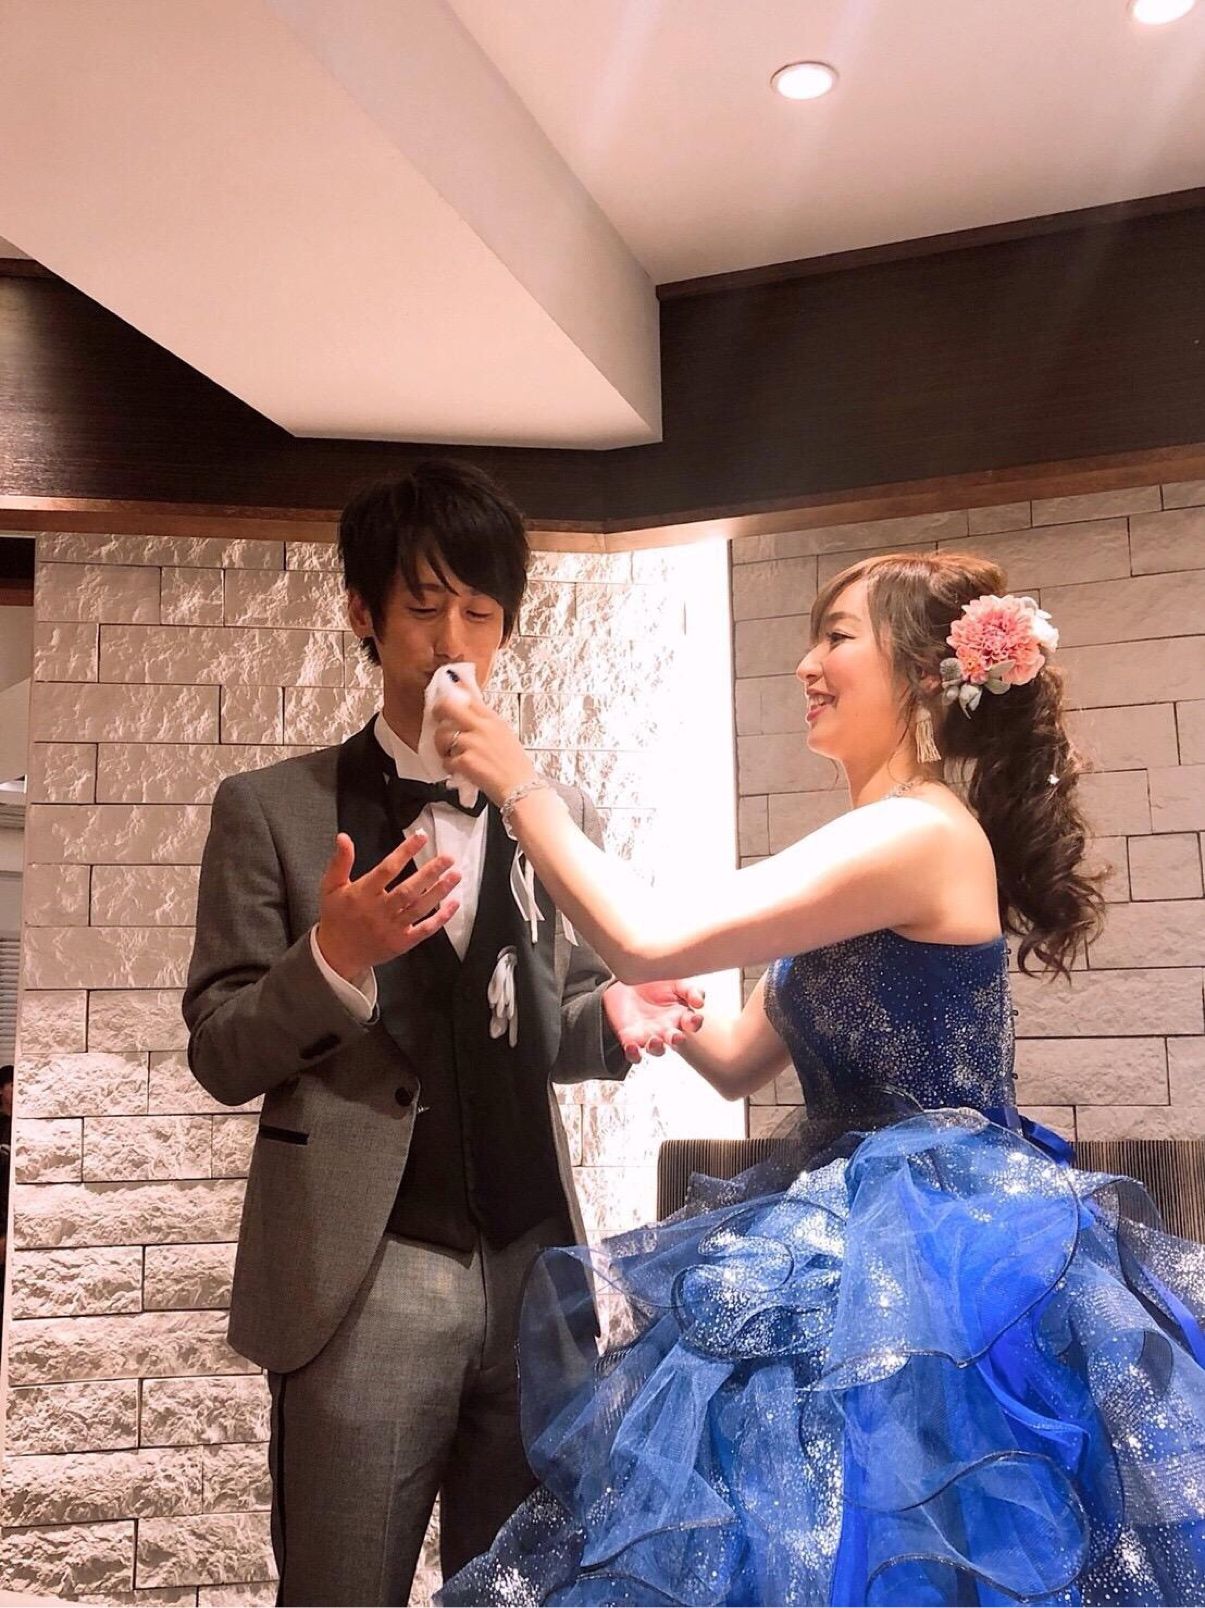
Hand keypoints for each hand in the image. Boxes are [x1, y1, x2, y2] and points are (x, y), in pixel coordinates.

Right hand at [316, 830, 460, 980]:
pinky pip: (424, 930)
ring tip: (456, 875)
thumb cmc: (336, 916)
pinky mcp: (401, 943)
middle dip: (430, 873)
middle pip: (408, 890)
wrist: (336, 954)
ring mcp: (391, 929)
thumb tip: (343, 836)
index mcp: (362, 894)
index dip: (405, 851)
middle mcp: (378, 911)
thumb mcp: (330, 887)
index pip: (387, 869)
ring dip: (439, 891)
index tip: (421, 836)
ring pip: (419, 908)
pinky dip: (441, 918)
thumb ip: (340, 862)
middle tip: (448, 858)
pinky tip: (454, 904)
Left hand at [432, 682, 534, 805]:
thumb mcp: (505, 736)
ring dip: (442, 746)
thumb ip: (487, 725)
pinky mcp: (464, 761)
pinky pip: (446, 760)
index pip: (469, 697)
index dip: (454, 694)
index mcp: (493, 720)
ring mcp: (471, 743)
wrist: (520, 789)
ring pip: (442, 735)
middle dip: (438, 711)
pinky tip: (458, 770)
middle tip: (436, 718)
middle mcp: (481, 727)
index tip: (447, 695)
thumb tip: (468, 718)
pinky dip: (449, 767)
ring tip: (450, 754)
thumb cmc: (516, 767)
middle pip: (448, 707)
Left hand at [602, 979, 705, 1063]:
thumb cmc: (657, 984)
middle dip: (677, 1040)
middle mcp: (667, 1029)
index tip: (694, 1018)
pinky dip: (633, 1054)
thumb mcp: (676, 982)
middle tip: (676, 1036)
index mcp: (680, 1016)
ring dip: (656, 1048)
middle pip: (675, 1040)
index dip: (695, 1022)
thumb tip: (699, 1002)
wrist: (629, 983)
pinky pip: (634, 1054)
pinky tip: (632, 1047)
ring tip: (655, 1041)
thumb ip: (690, 990)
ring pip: (656, 1050)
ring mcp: (649, 1036)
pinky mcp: (631, 1039)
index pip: (692, 1023)